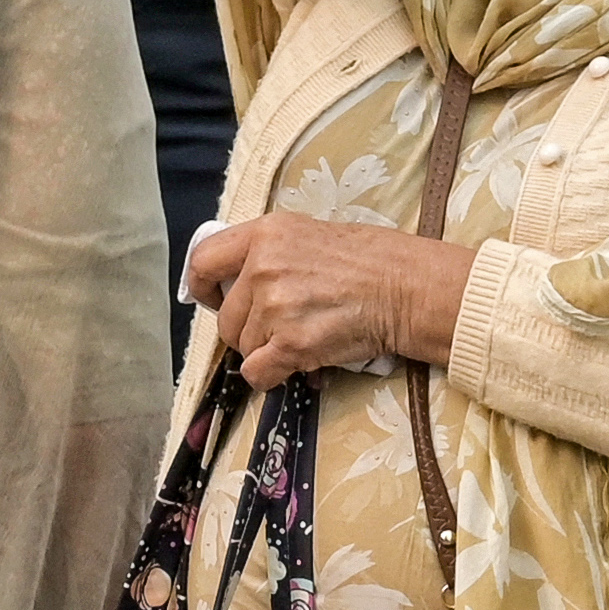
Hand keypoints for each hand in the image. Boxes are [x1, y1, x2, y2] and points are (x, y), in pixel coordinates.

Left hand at [186, 212, 473, 390]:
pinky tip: (297, 363)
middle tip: (280, 328)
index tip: (213, 299)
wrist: (406, 288)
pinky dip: (272, 375)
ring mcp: (275, 306)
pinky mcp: (290, 343)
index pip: (203, 261)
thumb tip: (239, 286)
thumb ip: (270, 254)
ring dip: (267, 351)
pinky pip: (257, 373)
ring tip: (303, 337)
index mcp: (266, 234)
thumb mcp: (310, 235)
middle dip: (247, 330)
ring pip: (243, 347)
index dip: (202, 287)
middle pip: (225, 317)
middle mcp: (263, 267)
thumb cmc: (370, 260)